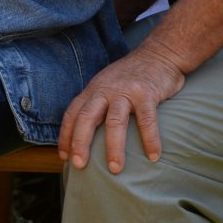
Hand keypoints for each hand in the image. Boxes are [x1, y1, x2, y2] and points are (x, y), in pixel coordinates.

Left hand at [58, 37, 186, 173]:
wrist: (159, 53)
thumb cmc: (131, 76)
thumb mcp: (107, 84)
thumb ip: (97, 103)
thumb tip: (85, 134)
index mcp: (93, 90)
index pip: (73, 114)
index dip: (65, 135)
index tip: (64, 156)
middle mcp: (105, 90)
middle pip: (87, 117)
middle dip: (80, 142)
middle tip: (78, 165)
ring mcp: (126, 91)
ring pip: (115, 121)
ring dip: (113, 147)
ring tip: (115, 169)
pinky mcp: (147, 94)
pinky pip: (147, 120)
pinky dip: (150, 140)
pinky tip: (153, 157)